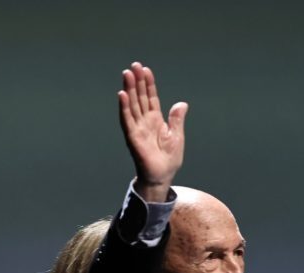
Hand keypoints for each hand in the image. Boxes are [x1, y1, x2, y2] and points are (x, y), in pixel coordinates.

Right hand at [118, 62, 187, 202]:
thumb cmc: (169, 159)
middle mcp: (144, 121)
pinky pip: (127, 120)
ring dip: (129, 89)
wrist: (162, 176)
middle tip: (134, 65)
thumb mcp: (176, 136)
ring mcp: (137, 128)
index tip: (146, 70)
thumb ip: (176, 120)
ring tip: (127, 74)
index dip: (149, 84)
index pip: (151, 97)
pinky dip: (124, 107)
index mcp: (155, 120)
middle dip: (137, 81)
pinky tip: (122, 95)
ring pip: (132, 105)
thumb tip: (181, 104)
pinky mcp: (132, 137)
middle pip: (140, 97)